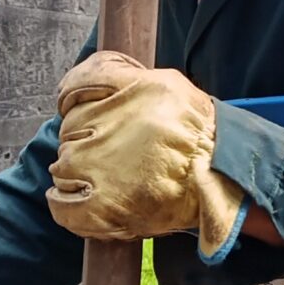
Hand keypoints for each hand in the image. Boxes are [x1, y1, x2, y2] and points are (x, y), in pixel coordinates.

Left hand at [45, 51, 248, 250]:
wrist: (221, 179)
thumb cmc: (195, 133)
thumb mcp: (162, 82)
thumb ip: (116, 74)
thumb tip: (74, 84)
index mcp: (127, 95)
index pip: (73, 88)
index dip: (74, 100)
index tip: (83, 111)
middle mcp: (109, 129)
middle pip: (68, 129)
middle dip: (86, 137)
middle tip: (115, 148)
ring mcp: (100, 171)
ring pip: (63, 165)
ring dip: (78, 170)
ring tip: (110, 175)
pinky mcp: (100, 210)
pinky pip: (62, 206)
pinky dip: (66, 203)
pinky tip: (86, 197)